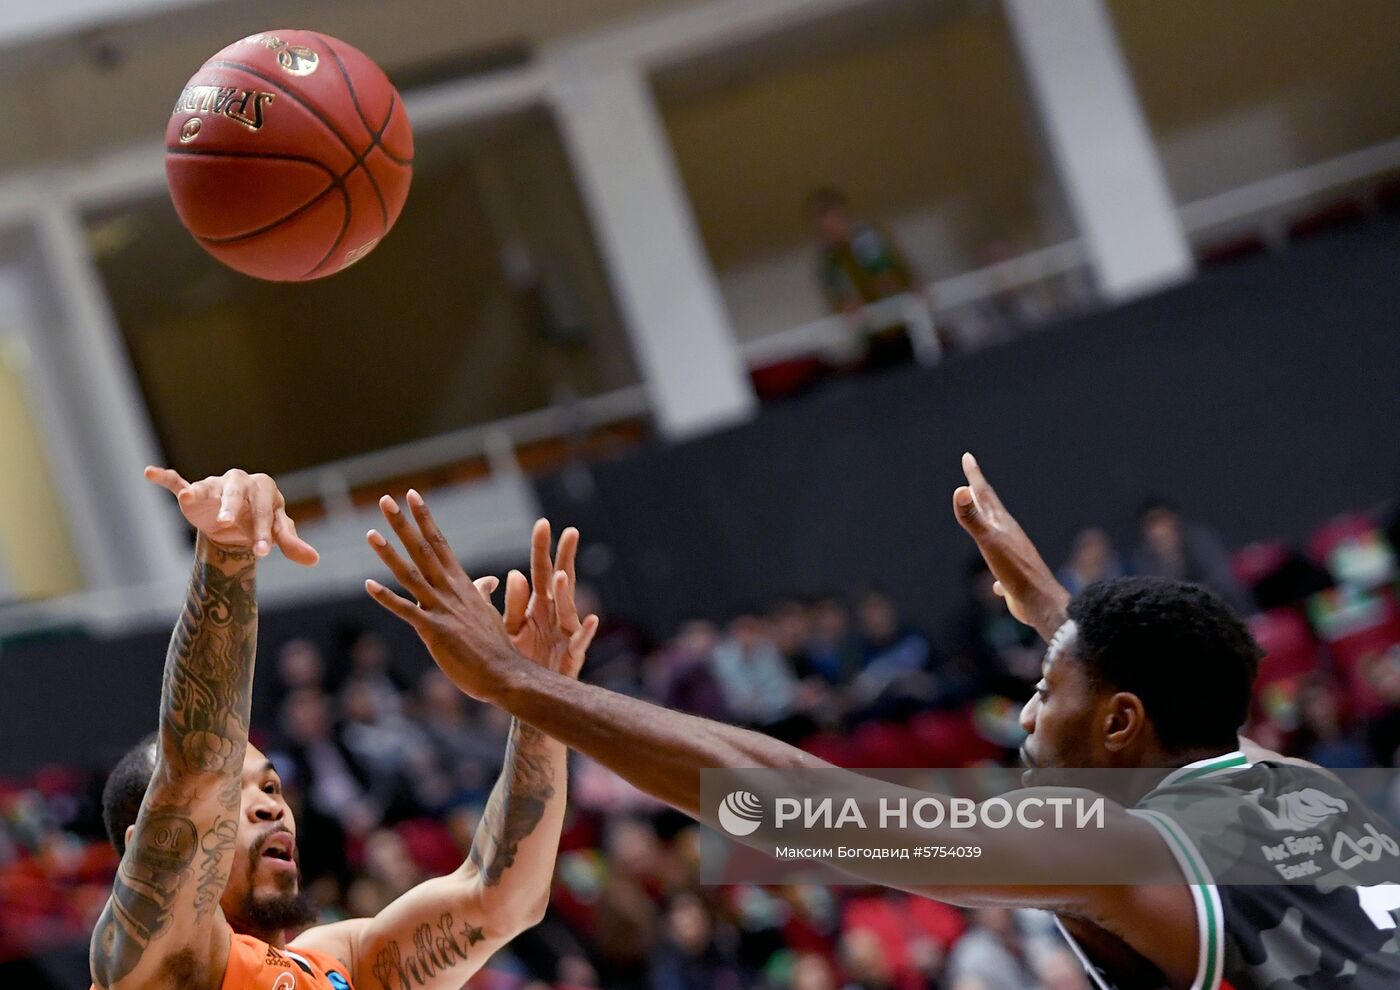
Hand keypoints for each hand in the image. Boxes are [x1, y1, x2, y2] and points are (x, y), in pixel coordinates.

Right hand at [145, 466, 318, 563]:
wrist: (236, 523)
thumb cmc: (261, 523)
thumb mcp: (276, 533)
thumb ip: (291, 544)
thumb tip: (314, 560)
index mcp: (265, 490)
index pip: (264, 512)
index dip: (263, 531)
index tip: (262, 552)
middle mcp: (239, 483)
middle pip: (236, 494)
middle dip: (231, 508)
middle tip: (226, 524)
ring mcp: (215, 486)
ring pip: (208, 488)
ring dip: (199, 492)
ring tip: (188, 497)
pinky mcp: (194, 492)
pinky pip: (178, 482)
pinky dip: (166, 479)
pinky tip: (151, 473)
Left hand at [364, 491, 535, 701]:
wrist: (506, 673)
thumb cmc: (496, 647)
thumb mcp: (488, 613)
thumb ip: (481, 594)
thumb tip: (488, 581)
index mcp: (462, 585)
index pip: (440, 543)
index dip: (425, 519)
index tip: (413, 496)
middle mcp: (451, 591)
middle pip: (423, 550)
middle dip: (404, 524)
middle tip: (386, 500)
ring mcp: (442, 609)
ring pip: (411, 575)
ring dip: (389, 554)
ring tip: (370, 532)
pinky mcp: (435, 631)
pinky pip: (407, 611)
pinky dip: (387, 598)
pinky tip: (368, 585)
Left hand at [502, 520, 598, 678]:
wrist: (526, 695)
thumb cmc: (518, 659)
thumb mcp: (508, 630)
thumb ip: (509, 605)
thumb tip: (512, 574)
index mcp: (538, 605)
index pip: (541, 570)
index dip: (542, 549)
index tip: (543, 524)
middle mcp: (555, 614)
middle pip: (561, 580)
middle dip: (564, 556)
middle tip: (569, 531)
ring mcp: (565, 634)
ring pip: (567, 608)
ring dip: (564, 592)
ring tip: (560, 575)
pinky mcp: (571, 656)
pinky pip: (579, 642)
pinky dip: (585, 632)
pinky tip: (590, 619)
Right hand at [952, 452, 1068, 640]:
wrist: (1040, 602)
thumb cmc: (1015, 571)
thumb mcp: (989, 542)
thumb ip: (973, 518)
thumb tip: (960, 490)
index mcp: (1002, 524)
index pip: (984, 494)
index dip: (974, 476)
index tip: (967, 457)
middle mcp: (1008, 535)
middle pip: (991, 509)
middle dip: (979, 493)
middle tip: (972, 479)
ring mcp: (1012, 555)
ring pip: (996, 535)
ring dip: (987, 525)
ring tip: (983, 522)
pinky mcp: (1013, 577)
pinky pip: (1000, 568)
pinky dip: (994, 568)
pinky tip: (993, 584)